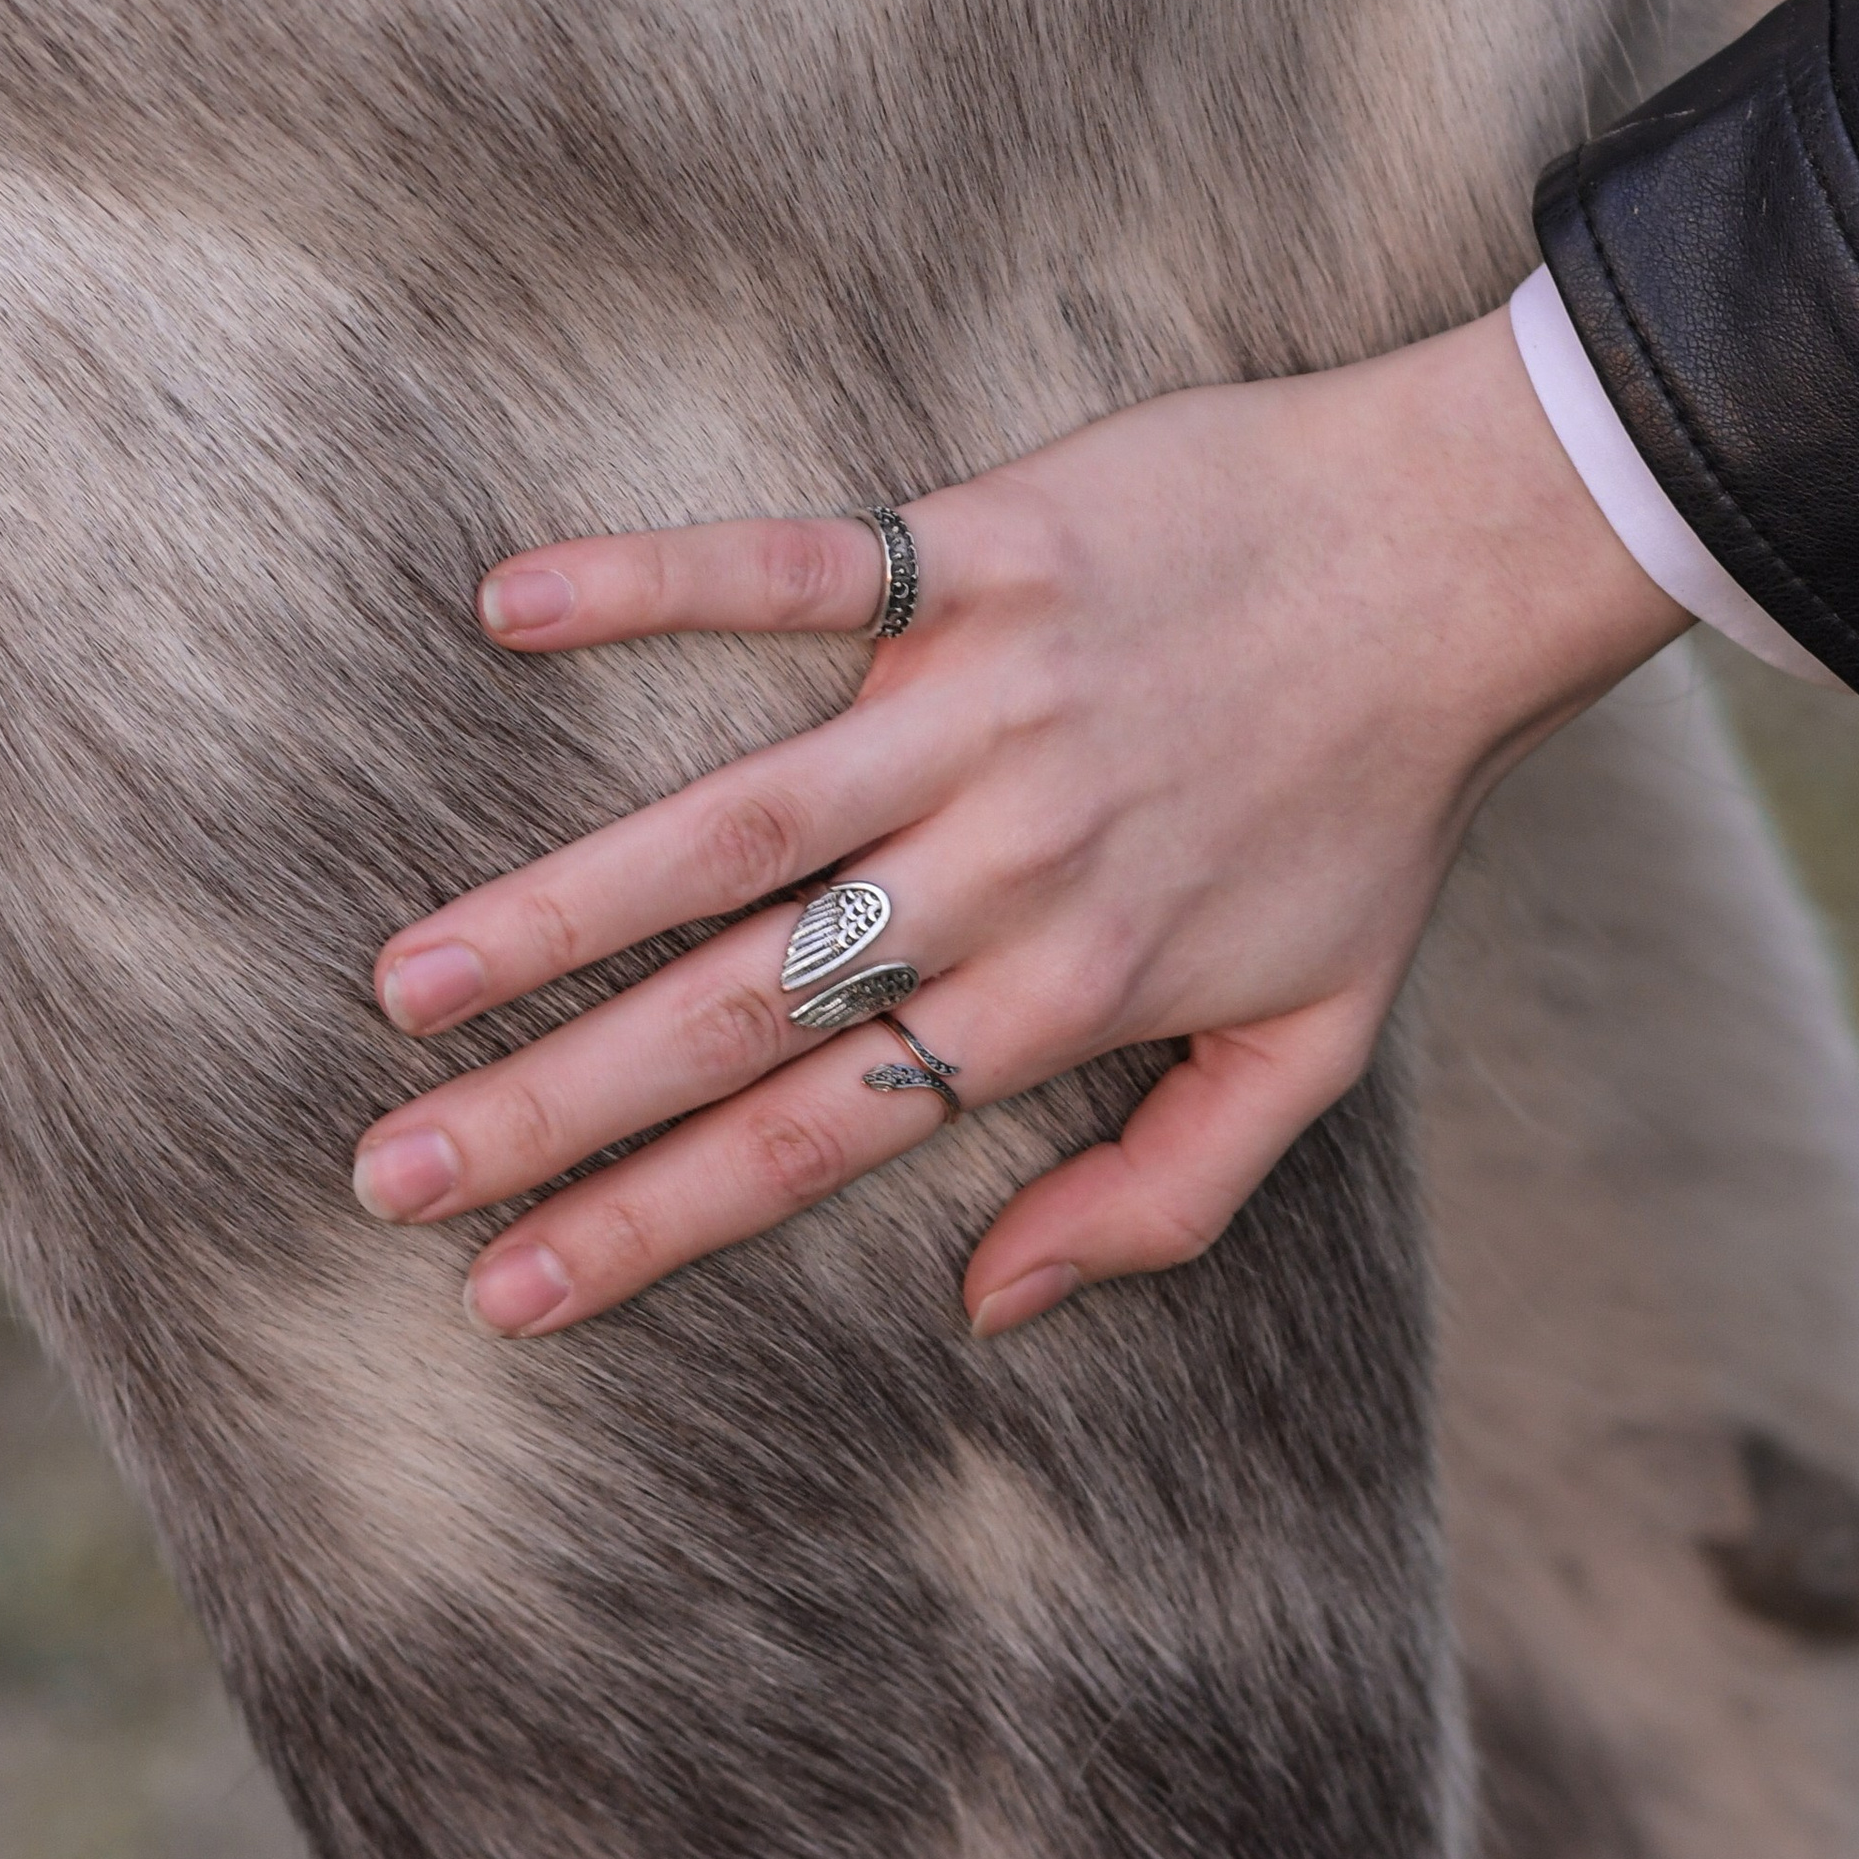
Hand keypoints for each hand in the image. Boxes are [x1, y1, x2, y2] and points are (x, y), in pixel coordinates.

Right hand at [352, 307, 1685, 1336]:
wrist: (1466, 566)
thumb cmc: (1380, 812)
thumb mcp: (1320, 1043)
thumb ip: (1166, 1194)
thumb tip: (992, 1304)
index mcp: (1062, 996)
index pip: (817, 1135)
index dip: (654, 1224)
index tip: (512, 1291)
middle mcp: (1003, 868)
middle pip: (742, 1010)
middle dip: (554, 1107)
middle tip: (393, 1173)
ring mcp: (984, 708)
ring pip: (738, 823)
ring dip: (562, 900)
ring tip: (412, 977)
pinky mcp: (983, 553)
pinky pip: (797, 566)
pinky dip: (656, 580)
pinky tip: (513, 602)